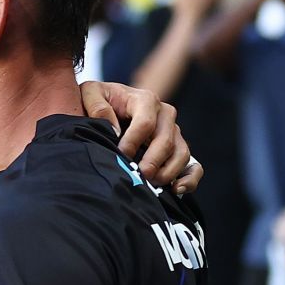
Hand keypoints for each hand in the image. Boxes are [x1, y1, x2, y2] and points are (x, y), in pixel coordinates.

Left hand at [80, 81, 200, 193]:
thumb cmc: (100, 100)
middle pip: (165, 141)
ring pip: (181, 153)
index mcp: (145, 100)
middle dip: (152, 161)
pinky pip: (193, 165)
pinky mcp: (178, 148)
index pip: (145, 123)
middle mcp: (165, 114)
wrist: (110, 104)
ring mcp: (174, 132)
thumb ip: (97, 106)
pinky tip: (177, 190)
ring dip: (168, 172)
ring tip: (150, 185)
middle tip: (138, 176)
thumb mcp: (91, 94)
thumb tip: (114, 130)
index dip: (132, 142)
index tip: (119, 155)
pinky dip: (190, 179)